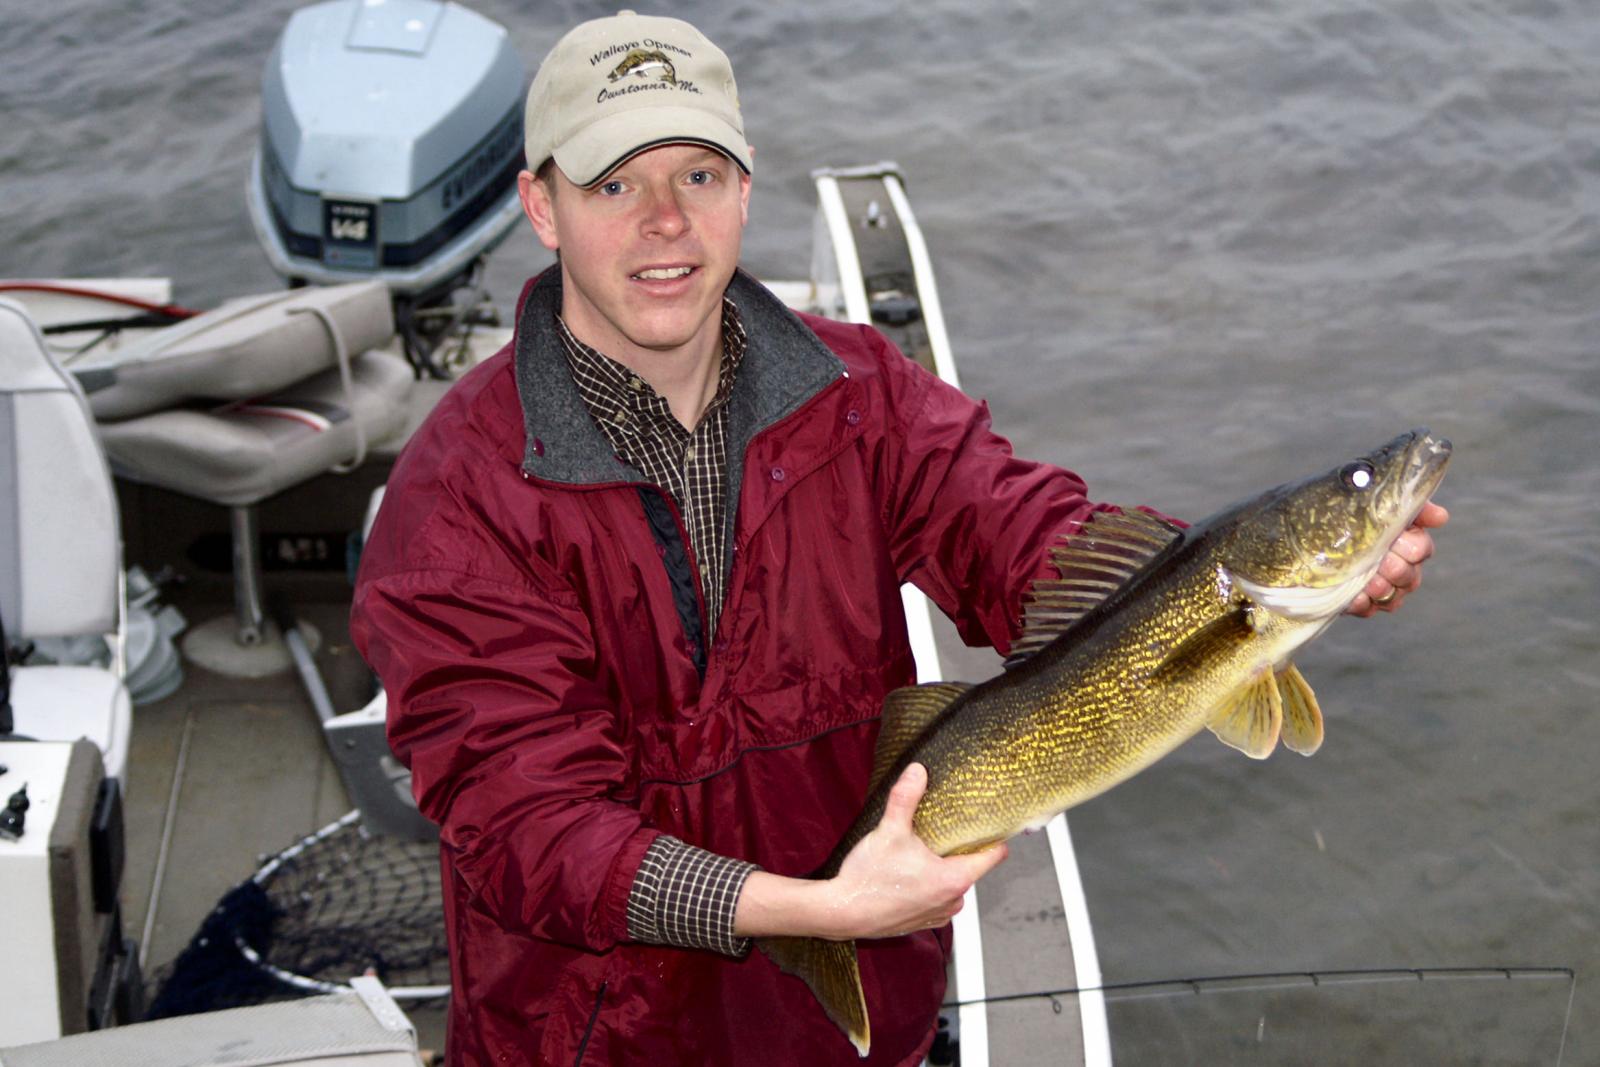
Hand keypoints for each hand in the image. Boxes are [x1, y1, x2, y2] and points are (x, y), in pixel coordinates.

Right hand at [820, 763, 1007, 939]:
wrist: (842, 912)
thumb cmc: (868, 879)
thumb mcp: (889, 831)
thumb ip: (906, 799)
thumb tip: (917, 772)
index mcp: (954, 879)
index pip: (994, 856)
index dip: (994, 837)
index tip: (990, 824)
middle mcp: (952, 901)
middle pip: (970, 868)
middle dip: (957, 851)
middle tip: (940, 832)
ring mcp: (938, 915)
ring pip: (951, 884)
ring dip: (941, 870)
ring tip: (918, 854)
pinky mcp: (922, 922)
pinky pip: (936, 899)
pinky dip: (927, 887)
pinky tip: (906, 875)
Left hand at [1347, 500, 1448, 615]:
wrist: (1315, 535)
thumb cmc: (1353, 515)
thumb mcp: (1380, 502)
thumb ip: (1412, 505)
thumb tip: (1441, 518)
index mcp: (1410, 543)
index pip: (1422, 550)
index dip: (1409, 547)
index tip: (1393, 539)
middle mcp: (1404, 569)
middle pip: (1407, 575)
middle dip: (1391, 567)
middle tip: (1377, 558)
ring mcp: (1386, 589)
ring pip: (1390, 595)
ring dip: (1376, 585)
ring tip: (1363, 576)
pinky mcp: (1366, 604)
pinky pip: (1369, 609)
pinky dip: (1360, 602)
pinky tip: (1353, 593)